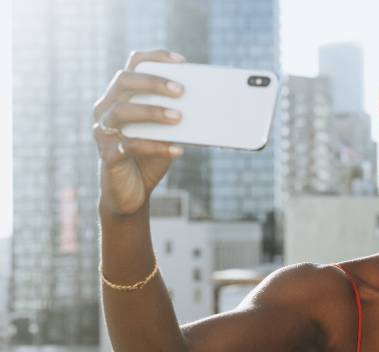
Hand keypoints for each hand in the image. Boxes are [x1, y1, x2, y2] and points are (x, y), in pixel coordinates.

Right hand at [93, 49, 185, 216]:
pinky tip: (178, 150)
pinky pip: (131, 146)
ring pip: (122, 111)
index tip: (182, 62)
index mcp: (120, 96)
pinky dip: (157, 146)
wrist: (131, 194)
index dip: (155, 58)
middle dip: (154, 82)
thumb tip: (203, 104)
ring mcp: (104, 131)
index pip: (133, 65)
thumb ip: (175, 117)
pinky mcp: (108, 156)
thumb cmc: (149, 157)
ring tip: (179, 117)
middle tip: (181, 90)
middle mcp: (106, 109)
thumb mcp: (165, 133)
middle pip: (124, 81)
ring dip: (153, 112)